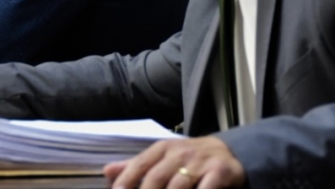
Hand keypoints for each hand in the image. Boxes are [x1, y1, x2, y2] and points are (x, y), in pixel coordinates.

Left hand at [104, 136, 244, 188]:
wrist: (227, 152)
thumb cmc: (187, 159)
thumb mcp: (162, 158)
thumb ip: (136, 166)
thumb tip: (107, 172)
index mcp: (161, 149)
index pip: (138, 165)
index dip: (125, 183)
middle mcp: (178, 153)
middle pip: (155, 178)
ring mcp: (199, 162)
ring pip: (178, 186)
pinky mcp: (220, 171)